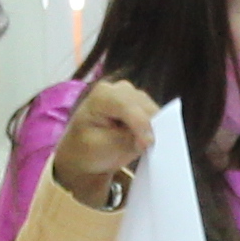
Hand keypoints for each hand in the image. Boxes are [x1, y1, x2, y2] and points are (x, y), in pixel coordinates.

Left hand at [48, 76, 163, 198]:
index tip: (146, 145)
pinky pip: (155, 114)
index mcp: (102, 95)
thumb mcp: (104, 147)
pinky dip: (154, 127)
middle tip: (143, 149)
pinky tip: (147, 139)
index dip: (140, 124)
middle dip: (148, 127)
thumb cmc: (89, 150)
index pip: (126, 105)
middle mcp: (118, 88)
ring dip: (152, 127)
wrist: (83, 152)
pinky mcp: (141, 104)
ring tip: (141, 145)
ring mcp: (131, 94)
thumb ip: (128, 139)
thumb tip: (152, 136)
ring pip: (153, 109)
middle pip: (143, 105)